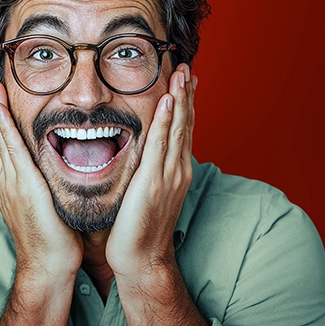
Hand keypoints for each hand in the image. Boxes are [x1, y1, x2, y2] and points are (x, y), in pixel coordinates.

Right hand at [0, 75, 81, 278]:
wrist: (49, 263)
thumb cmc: (54, 237)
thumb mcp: (47, 201)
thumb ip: (44, 180)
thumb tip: (55, 164)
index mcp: (10, 181)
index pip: (3, 140)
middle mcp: (4, 177)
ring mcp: (9, 181)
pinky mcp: (20, 184)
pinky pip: (10, 148)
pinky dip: (3, 126)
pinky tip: (0, 108)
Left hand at [106, 64, 195, 276]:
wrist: (141, 258)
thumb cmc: (137, 228)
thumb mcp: (143, 191)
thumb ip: (145, 170)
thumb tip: (139, 153)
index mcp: (174, 171)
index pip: (181, 130)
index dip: (184, 104)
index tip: (185, 80)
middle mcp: (176, 169)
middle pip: (185, 124)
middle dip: (186, 94)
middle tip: (187, 67)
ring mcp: (168, 175)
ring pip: (177, 129)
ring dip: (180, 100)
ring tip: (181, 74)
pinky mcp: (154, 182)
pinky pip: (161, 146)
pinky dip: (166, 122)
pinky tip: (167, 103)